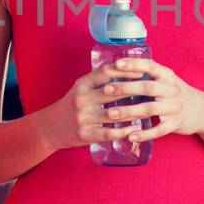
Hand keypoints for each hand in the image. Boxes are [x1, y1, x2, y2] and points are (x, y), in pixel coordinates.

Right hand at [38, 64, 156, 151]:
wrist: (50, 127)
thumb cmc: (72, 105)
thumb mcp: (81, 88)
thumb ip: (99, 81)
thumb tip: (125, 70)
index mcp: (82, 84)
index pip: (106, 72)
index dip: (126, 71)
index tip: (142, 71)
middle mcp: (81, 99)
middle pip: (113, 91)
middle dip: (135, 90)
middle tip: (152, 90)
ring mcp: (83, 117)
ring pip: (114, 113)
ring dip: (133, 112)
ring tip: (148, 110)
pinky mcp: (84, 134)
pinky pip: (108, 132)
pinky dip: (123, 131)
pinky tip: (134, 129)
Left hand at [97, 57, 203, 144]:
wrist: (202, 110)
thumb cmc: (176, 93)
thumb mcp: (167, 79)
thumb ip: (148, 75)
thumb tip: (119, 67)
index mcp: (167, 76)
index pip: (150, 66)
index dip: (133, 64)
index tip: (117, 64)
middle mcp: (172, 90)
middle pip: (147, 87)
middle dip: (125, 88)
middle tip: (106, 90)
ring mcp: (174, 107)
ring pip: (149, 109)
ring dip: (129, 111)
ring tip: (111, 113)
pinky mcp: (175, 124)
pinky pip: (158, 130)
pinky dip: (144, 134)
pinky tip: (130, 135)